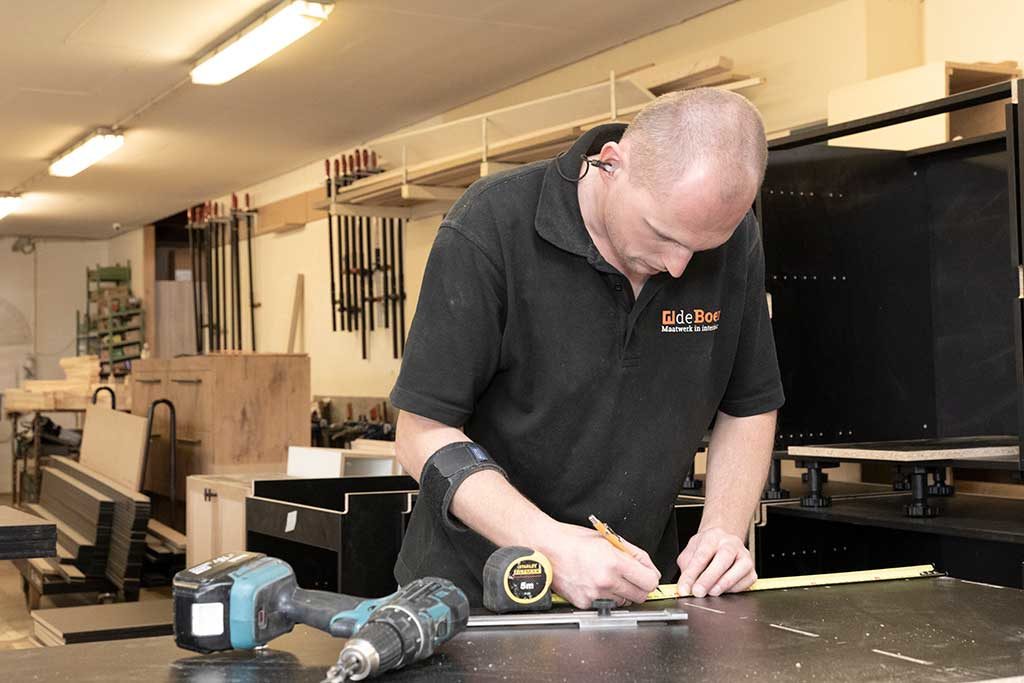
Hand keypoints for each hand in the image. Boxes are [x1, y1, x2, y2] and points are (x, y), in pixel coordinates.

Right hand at [537, 522, 660, 608]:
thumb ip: (633, 554)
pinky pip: (605, 605)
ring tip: (607, 578)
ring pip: (624, 602)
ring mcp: (594, 595)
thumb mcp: (608, 539)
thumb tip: (649, 568)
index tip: (646, 575)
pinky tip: (594, 583)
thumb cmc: (573, 540)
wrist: (547, 548)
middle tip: (629, 577)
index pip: (649, 581)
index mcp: (614, 562)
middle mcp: (605, 581)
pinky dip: (603, 597)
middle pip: (640, 596)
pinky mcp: (584, 603)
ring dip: (621, 593)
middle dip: (638, 586)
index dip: (650, 578)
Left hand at [676, 527, 755, 597]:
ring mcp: (744, 556)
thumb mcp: (690, 552)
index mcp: (713, 537)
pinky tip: (722, 590)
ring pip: (739, 570)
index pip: (702, 555)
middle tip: (698, 592)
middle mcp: (731, 543)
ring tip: (710, 593)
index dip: (692, 573)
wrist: (722, 542)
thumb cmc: (705, 548)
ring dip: (723, 584)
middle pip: (723, 559)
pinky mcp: (752, 571)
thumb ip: (687, 568)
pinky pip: (746, 582)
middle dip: (709, 578)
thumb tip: (686, 587)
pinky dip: (734, 589)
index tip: (685, 588)